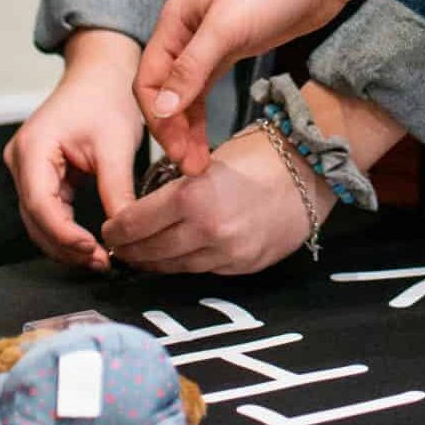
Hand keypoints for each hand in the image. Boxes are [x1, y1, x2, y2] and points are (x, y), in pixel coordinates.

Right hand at [3, 29, 144, 270]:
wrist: (104, 71)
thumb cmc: (108, 96)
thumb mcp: (117, 144)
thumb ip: (117, 189)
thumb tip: (124, 230)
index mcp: (33, 149)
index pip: (41, 205)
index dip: (66, 236)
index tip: (96, 252)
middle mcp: (21, 161)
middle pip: (36, 218)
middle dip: (67, 245)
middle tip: (103, 263)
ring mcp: (27, 169)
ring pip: (41, 219)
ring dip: (67, 241)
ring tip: (101, 258)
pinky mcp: (41, 173)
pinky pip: (50, 209)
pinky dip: (68, 227)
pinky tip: (92, 241)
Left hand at [100, 126, 331, 274]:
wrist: (313, 168)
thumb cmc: (261, 154)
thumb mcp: (211, 162)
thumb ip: (178, 191)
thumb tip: (147, 213)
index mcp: (192, 198)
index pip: (133, 226)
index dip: (115, 230)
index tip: (111, 228)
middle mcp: (205, 231)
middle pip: (148, 252)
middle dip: (129, 250)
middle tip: (120, 245)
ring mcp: (226, 254)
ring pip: (172, 267)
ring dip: (155, 261)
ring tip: (145, 253)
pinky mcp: (243, 267)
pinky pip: (202, 270)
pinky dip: (187, 262)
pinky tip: (182, 253)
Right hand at [135, 0, 424, 171]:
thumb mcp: (228, 27)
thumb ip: (192, 68)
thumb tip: (160, 108)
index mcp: (174, 21)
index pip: (147, 79)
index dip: (158, 119)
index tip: (176, 151)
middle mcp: (185, 32)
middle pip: (164, 90)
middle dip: (173, 129)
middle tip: (190, 166)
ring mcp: (209, 42)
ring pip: (185, 93)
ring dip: (188, 127)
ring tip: (198, 163)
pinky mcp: (234, 49)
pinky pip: (206, 88)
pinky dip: (203, 114)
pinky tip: (207, 138)